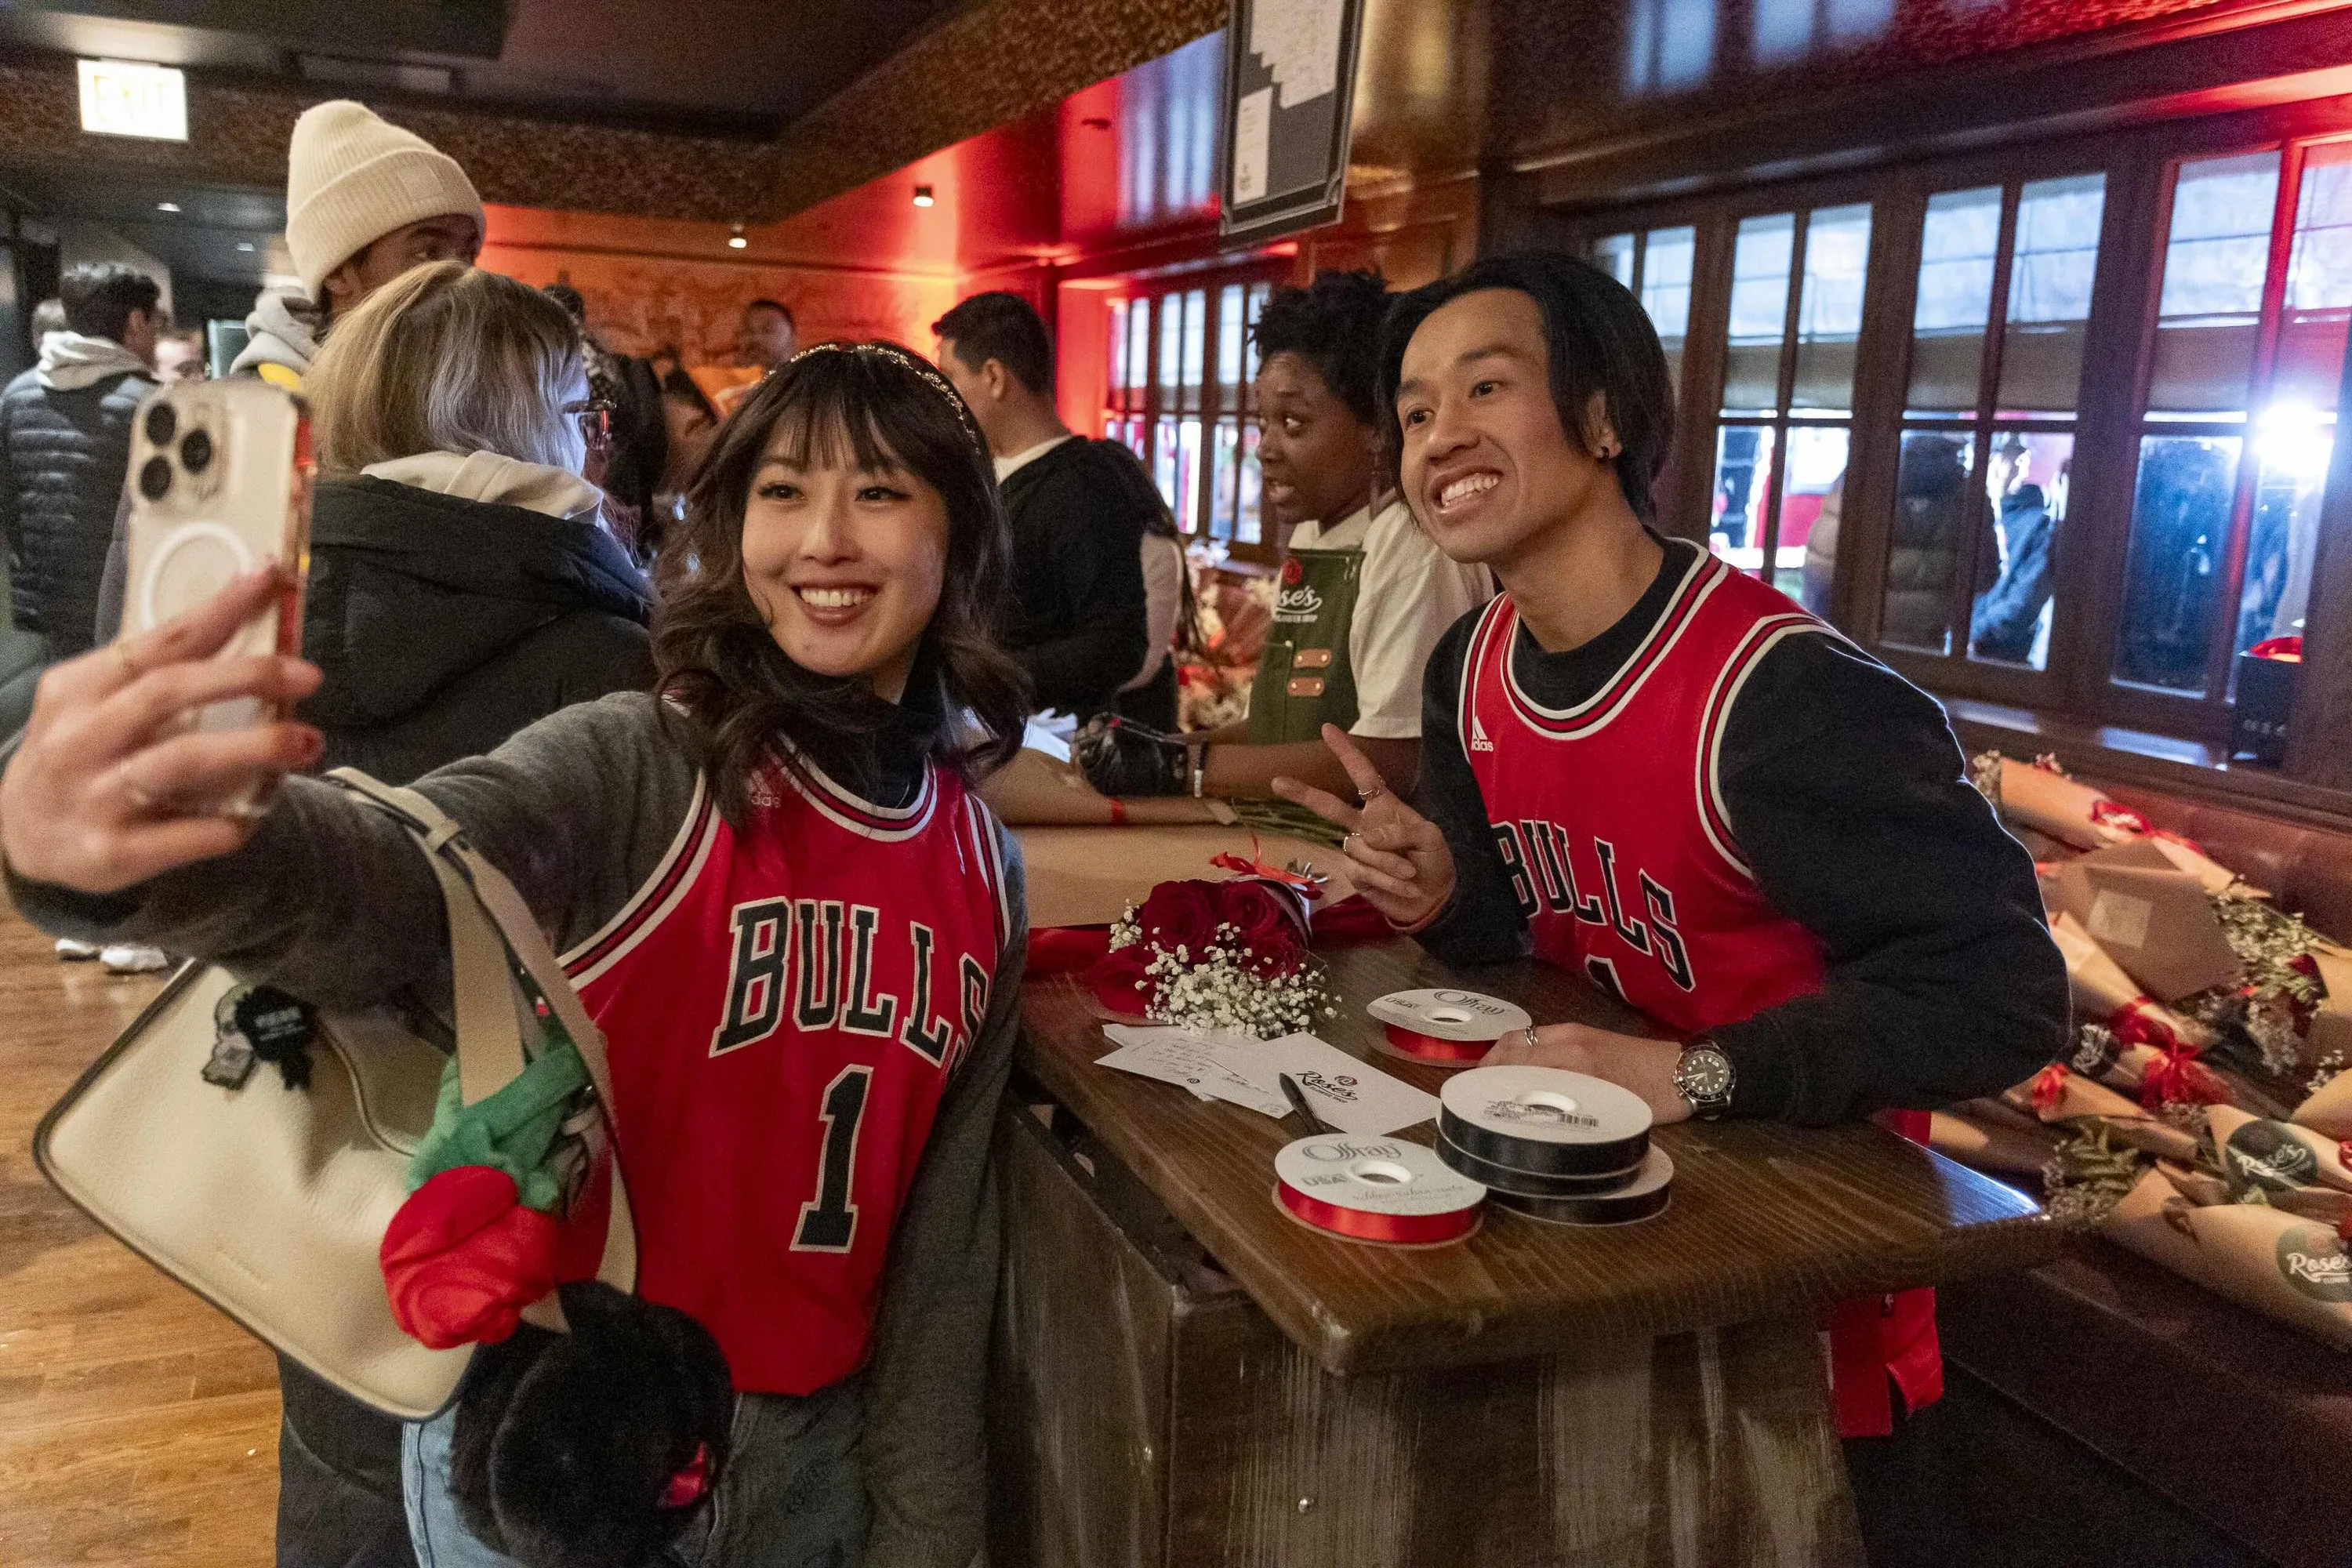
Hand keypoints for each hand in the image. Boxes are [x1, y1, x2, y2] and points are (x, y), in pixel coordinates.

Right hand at [0, 568, 322, 893]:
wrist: (22, 839)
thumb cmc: (79, 755)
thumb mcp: (94, 704)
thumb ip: (155, 672)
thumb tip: (246, 625)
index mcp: (78, 689)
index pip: (157, 641)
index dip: (217, 610)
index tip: (270, 582)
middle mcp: (80, 738)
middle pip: (169, 692)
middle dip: (246, 676)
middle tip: (308, 674)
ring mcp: (94, 796)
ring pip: (181, 761)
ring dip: (253, 747)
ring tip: (308, 741)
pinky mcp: (111, 852)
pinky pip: (183, 835)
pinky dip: (226, 824)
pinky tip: (254, 817)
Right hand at [1270, 724, 1454, 929]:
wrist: (1434, 898)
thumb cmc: (1433, 859)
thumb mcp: (1430, 838)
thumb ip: (1402, 831)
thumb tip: (1367, 837)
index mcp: (1383, 805)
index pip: (1362, 774)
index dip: (1346, 752)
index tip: (1327, 728)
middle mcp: (1364, 823)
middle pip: (1329, 806)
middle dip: (1303, 794)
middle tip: (1276, 782)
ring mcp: (1357, 849)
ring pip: (1359, 848)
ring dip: (1389, 863)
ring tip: (1411, 874)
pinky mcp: (1355, 874)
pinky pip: (1364, 872)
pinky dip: (1388, 881)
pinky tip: (1406, 888)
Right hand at [1484, 1023, 1691, 1125]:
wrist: (1689, 1070)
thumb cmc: (1655, 1096)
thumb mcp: (1611, 1110)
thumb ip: (1571, 1108)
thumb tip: (1534, 1119)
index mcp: (1572, 1059)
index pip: (1514, 1062)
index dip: (1487, 1079)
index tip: (1470, 1097)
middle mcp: (1568, 1040)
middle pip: (1511, 1045)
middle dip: (1486, 1065)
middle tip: (1472, 1091)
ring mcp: (1576, 1033)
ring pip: (1523, 1039)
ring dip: (1501, 1057)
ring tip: (1490, 1082)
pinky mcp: (1584, 1033)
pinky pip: (1540, 1038)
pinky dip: (1520, 1052)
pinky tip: (1520, 1073)